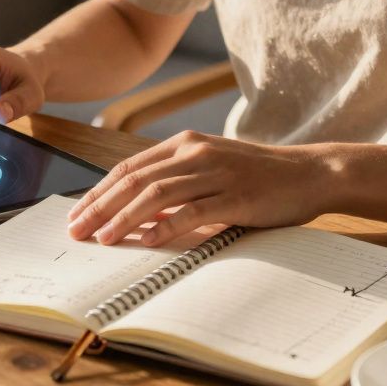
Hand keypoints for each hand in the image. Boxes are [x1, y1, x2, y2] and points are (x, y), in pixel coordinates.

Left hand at [66, 131, 331, 246]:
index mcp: (184, 144)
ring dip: (125, 218)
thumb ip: (175, 184)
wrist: (310, 173)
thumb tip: (136, 215)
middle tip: (77, 230)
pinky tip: (149, 241)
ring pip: (157, 194)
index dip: (98, 192)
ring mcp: (216, 173)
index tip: (77, 214)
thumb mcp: (209, 169)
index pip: (128, 168)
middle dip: (100, 206)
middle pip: (134, 179)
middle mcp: (195, 153)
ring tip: (103, 239)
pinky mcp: (236, 196)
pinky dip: (168, 227)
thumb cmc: (256, 176)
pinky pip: (194, 212)